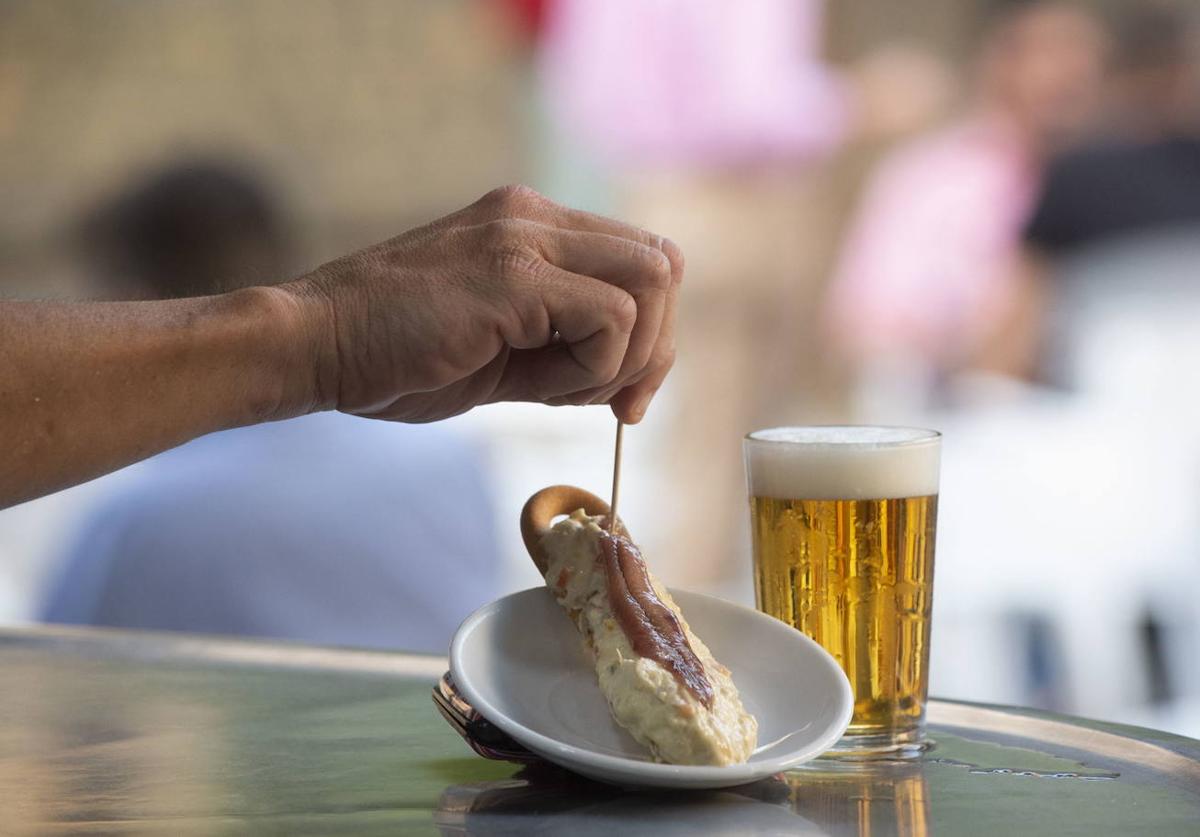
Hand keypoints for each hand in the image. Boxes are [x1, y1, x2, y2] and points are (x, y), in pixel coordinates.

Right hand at [286, 186, 682, 423]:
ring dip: (623, 358)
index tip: (624, 396)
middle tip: (619, 405)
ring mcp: (524, 237)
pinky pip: (612, 318)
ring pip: (651, 283)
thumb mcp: (503, 351)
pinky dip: (595, 367)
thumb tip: (633, 379)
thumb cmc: (396, 358)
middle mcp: (535, 216)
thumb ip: (567, 348)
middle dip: (656, 349)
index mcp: (532, 225)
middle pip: (663, 265)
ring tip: (555, 389)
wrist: (313, 347)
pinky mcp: (512, 273)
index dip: (654, 334)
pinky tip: (538, 385)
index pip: (642, 261)